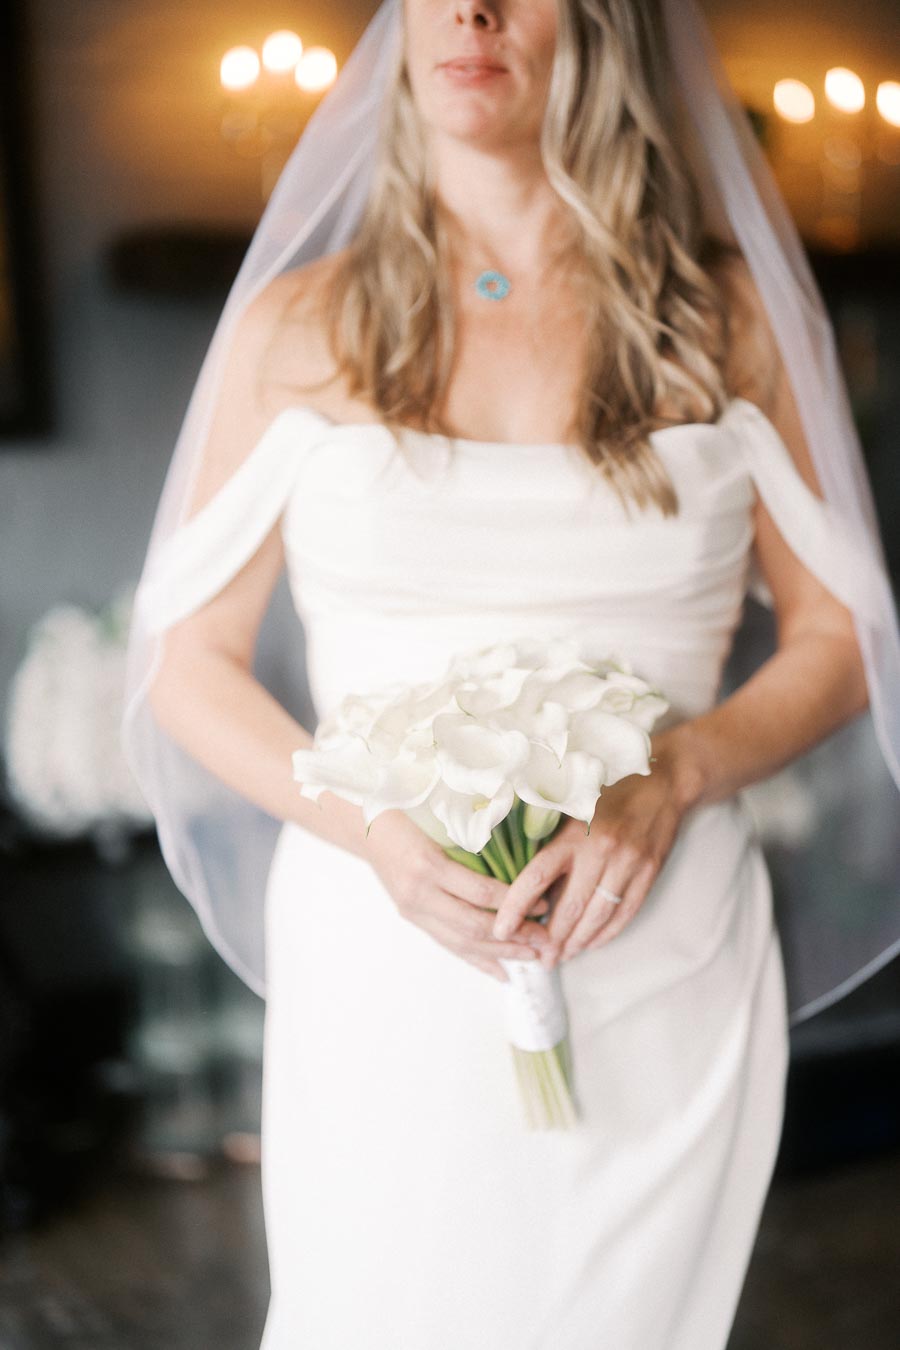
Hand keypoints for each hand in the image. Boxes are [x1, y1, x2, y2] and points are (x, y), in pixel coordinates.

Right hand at [363, 810, 551, 981]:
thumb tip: (519, 856)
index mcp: (427, 866)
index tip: (542, 904)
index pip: (479, 892)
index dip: (513, 902)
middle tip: (544, 940)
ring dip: (500, 953)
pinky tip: (500, 972)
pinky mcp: (413, 918)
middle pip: (473, 924)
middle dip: (513, 935)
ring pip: (462, 941)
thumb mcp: (438, 820)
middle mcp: (419, 894)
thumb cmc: (405, 812)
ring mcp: (414, 910)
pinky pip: (448, 944)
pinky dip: (476, 960)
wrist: (364, 825)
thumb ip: (472, 838)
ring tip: (531, 957)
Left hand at [491, 740, 690, 967]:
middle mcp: (599, 850)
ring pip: (597, 916)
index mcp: (572, 833)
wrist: (663, 781)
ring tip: (563, 955)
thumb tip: (531, 892)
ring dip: (578, 942)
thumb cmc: (609, 794)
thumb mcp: (574, 810)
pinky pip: (625, 913)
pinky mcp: (648, 873)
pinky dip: (607, 933)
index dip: (516, 908)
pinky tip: (592, 943)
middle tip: (539, 958)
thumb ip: (555, 846)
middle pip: (569, 907)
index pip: (536, 877)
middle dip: (551, 939)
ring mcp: (627, 863)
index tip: (500, 930)